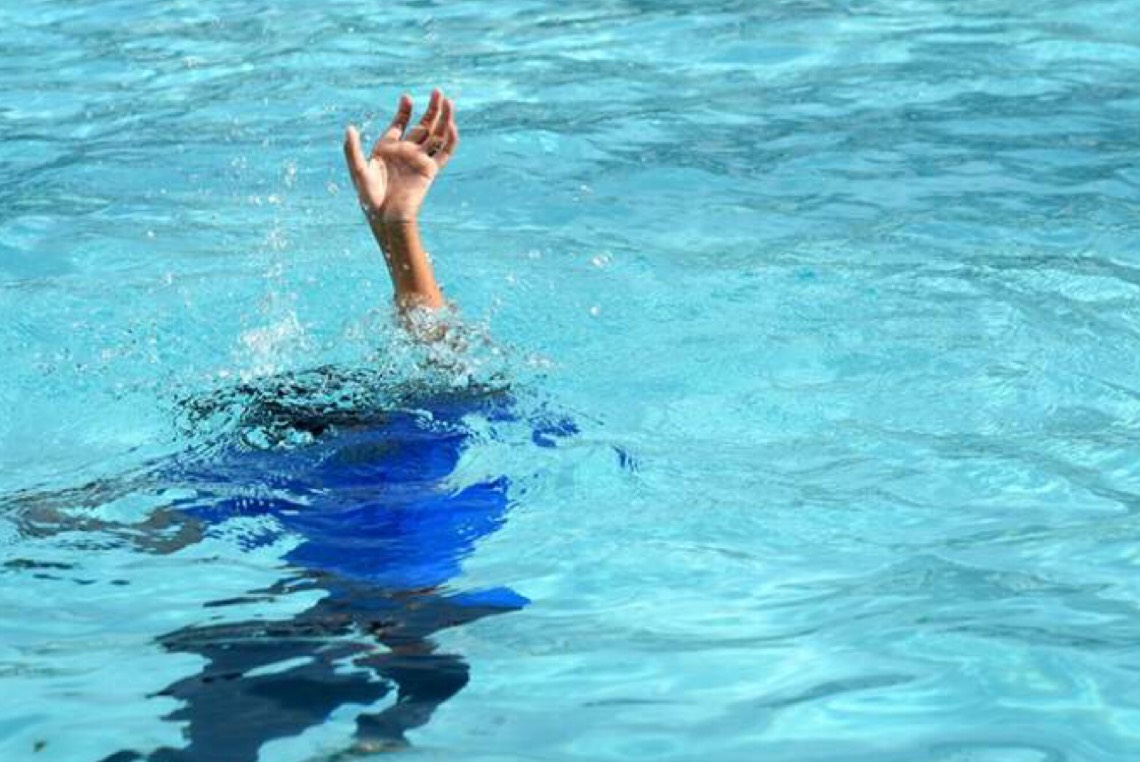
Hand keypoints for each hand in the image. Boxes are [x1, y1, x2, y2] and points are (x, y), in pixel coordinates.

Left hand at [343, 89, 458, 223]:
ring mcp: (419, 160)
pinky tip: (451, 124)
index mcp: (388, 148)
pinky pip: (443, 152)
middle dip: (431, 109)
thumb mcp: (357, 170)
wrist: (386, 217)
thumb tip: (349, 128)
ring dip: (443, 118)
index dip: (404, 111)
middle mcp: (406, 151)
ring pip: (436, 134)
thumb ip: (352, 149)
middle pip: (423, 125)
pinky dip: (449, 139)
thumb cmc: (369, 197)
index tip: (407, 98)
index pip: (400, 124)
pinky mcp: (429, 170)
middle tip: (436, 91)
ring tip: (448, 100)